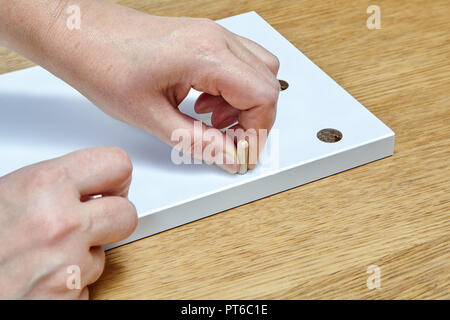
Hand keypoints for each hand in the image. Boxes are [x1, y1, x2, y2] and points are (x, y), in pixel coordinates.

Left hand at [0, 0, 279, 172]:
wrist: (82, 36)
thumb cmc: (105, 65)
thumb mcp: (152, 117)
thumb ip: (199, 142)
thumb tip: (231, 158)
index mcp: (206, 56)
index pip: (263, 97)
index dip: (258, 133)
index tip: (241, 154)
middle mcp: (217, 39)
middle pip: (267, 85)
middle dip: (254, 122)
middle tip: (230, 143)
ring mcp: (214, 35)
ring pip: (259, 73)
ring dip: (245, 105)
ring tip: (213, 123)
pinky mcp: (206, 38)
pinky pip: (240, 65)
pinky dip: (234, 91)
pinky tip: (206, 105)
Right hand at [0, 147, 137, 298]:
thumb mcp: (6, 193)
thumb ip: (49, 185)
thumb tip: (83, 180)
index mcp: (44, 185)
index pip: (116, 164)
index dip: (116, 177)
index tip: (110, 185)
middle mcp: (61, 224)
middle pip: (127, 214)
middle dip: (111, 218)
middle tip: (91, 221)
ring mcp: (67, 265)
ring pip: (105, 254)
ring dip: (84, 255)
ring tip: (48, 255)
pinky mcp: (68, 300)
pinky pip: (88, 287)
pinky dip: (72, 285)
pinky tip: (43, 279)